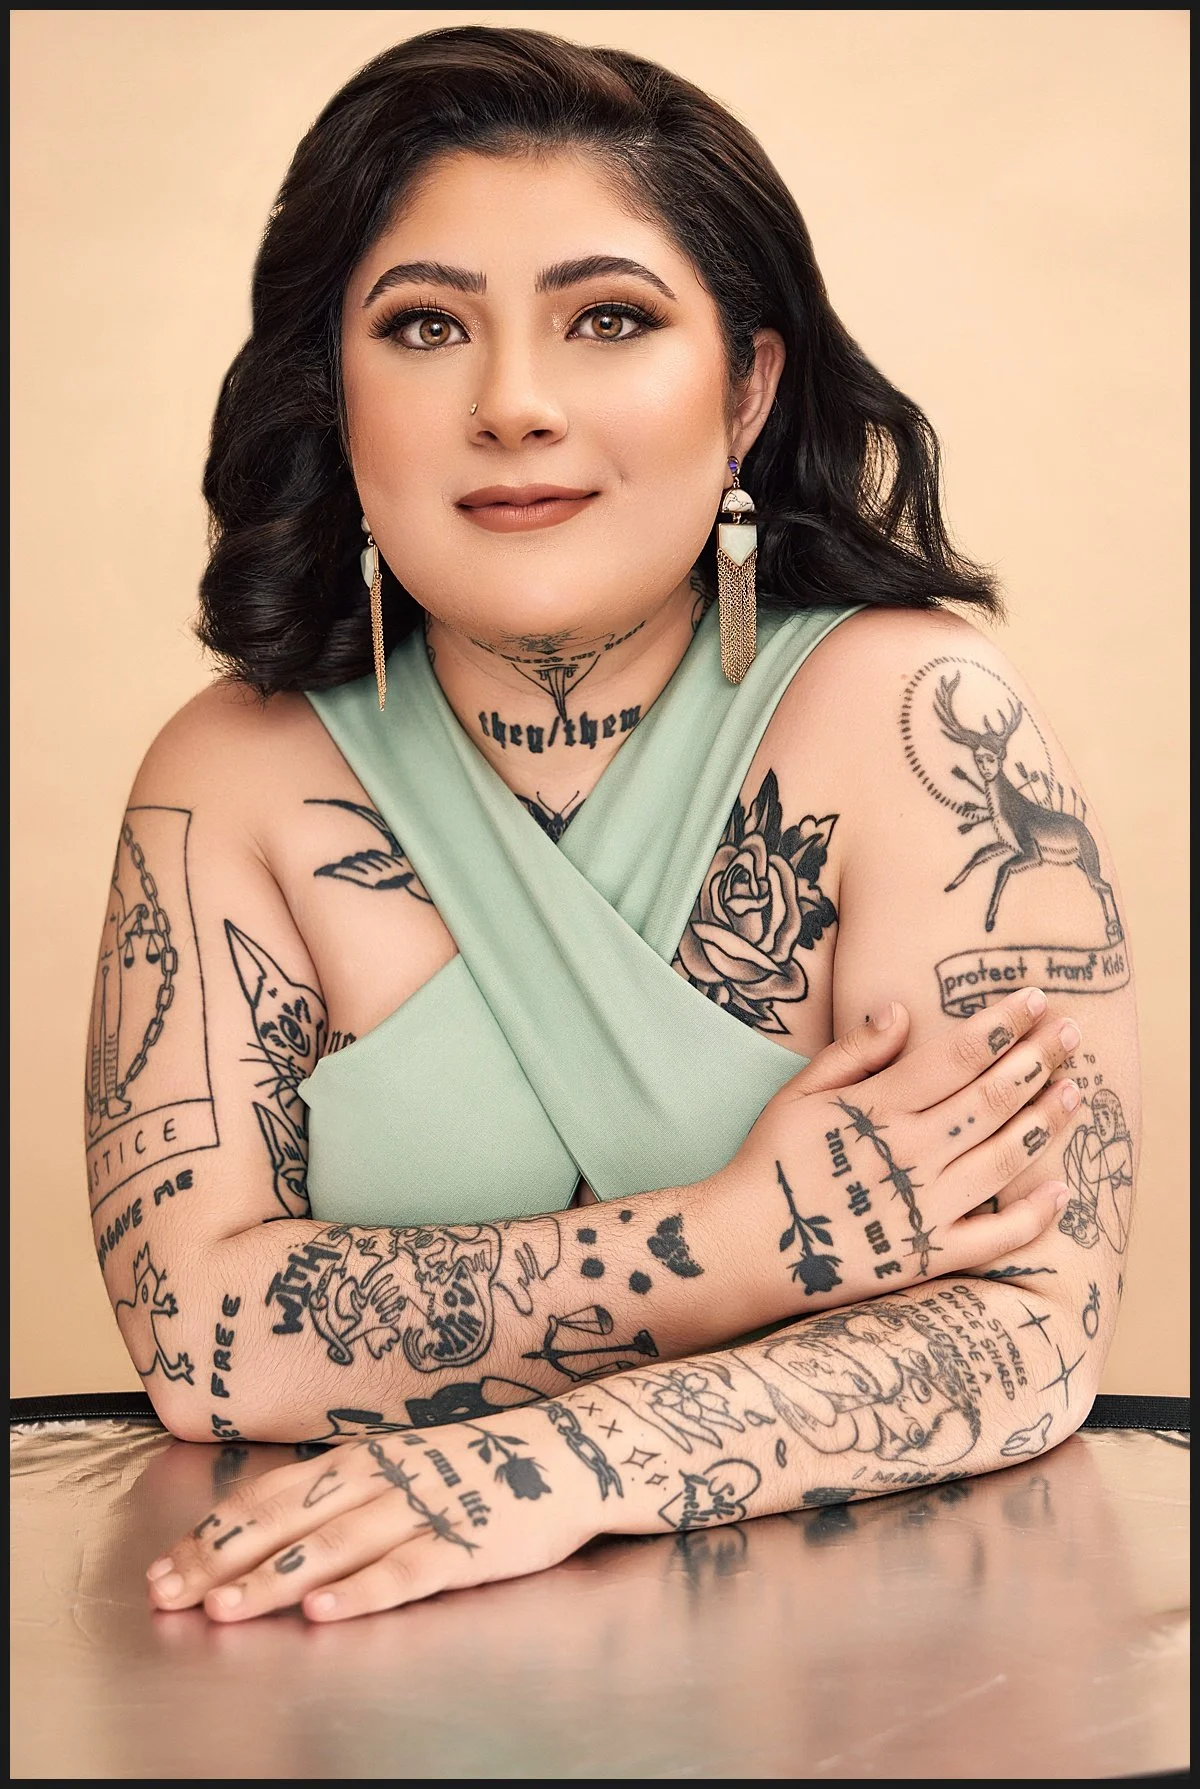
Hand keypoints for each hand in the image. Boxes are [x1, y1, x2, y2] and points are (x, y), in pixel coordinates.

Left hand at [145, 1411, 598, 1623]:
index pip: (271, 1496)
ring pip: (336, 1547)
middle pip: (288, 1522)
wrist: (569, 1453)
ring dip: (276, 1578)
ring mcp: (423, 1511)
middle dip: (223, 1560)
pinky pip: (404, 1573)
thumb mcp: (401, 1464)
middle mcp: (382, 1480)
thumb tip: (271, 1521)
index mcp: (362, 1460)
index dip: (215, 1532)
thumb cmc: (479, 1467)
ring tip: (227, 1608)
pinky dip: (361, 1592)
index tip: (165, 1566)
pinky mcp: (464, 1546)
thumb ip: (344, 1491)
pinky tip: (324, 1610)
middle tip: (170, 1593)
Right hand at [723, 987, 1078, 1306]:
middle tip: (1074, 1032)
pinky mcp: (929, 1255)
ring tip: (1078, 1092)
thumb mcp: (799, 1093)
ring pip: (1004, 1157)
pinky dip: (1034, 1214)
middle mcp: (910, 1153)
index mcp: (879, 1108)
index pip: (957, 1055)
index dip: (1002, 1024)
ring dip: (1045, 1121)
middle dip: (1039, 1059)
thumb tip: (902, 1008)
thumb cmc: (770, 1161)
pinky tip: (1060, 1189)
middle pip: (991, 1097)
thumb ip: (854, 1052)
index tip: (1035, 998)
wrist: (745, 1247)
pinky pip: (995, 1236)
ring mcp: (924, 1207)